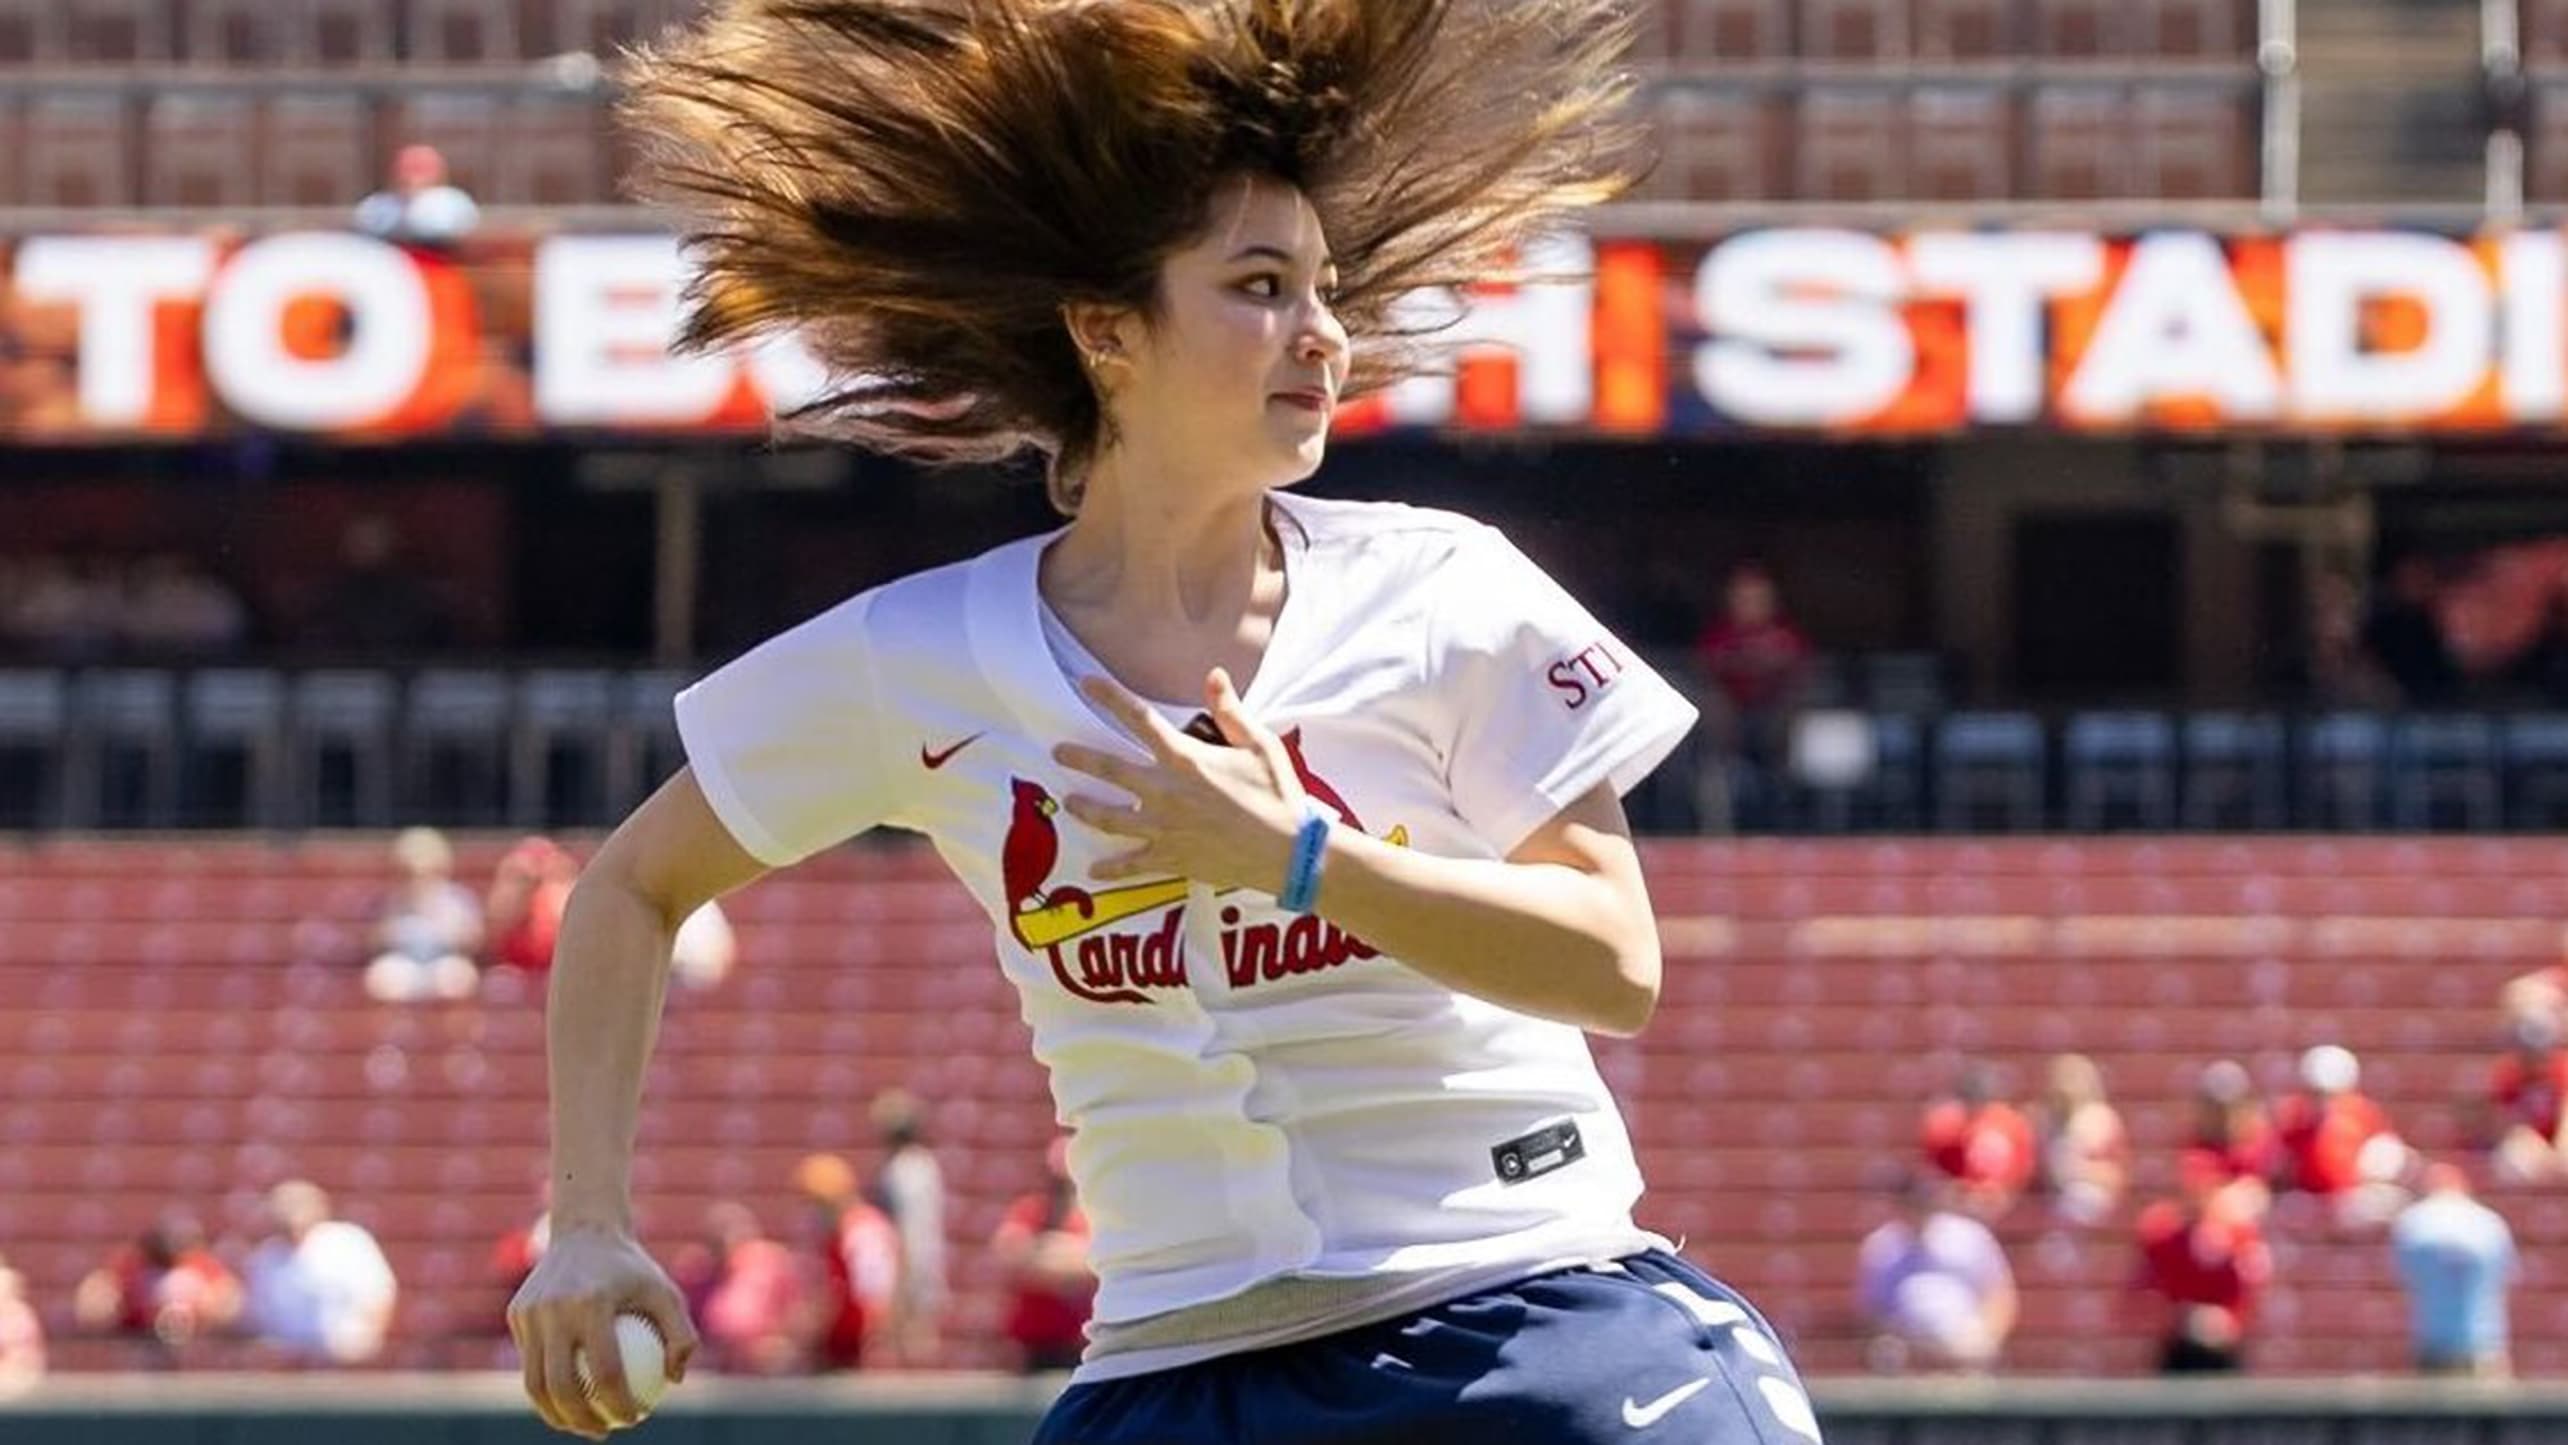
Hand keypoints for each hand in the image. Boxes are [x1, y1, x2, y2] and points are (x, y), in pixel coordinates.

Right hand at [506, 1223, 698, 1439]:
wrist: (586, 1229)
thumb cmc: (633, 1268)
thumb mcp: (667, 1292)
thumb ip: (682, 1335)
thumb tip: (675, 1381)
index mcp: (592, 1302)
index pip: (605, 1372)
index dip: (619, 1405)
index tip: (634, 1419)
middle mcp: (555, 1309)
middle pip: (561, 1385)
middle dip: (581, 1421)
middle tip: (603, 1431)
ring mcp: (530, 1312)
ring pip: (534, 1381)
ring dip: (556, 1413)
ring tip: (582, 1426)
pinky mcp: (517, 1314)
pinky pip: (530, 1361)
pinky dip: (547, 1386)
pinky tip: (569, 1400)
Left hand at [1053, 669, 1306, 894]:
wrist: (1289, 852)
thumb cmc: (1278, 795)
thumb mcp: (1260, 745)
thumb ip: (1231, 711)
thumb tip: (1215, 675)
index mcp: (1185, 760)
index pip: (1139, 720)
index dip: (1110, 697)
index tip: (1085, 683)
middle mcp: (1165, 792)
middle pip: (1110, 769)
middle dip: (1080, 758)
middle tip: (1057, 753)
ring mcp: (1164, 828)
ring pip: (1110, 817)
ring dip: (1086, 808)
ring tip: (1069, 803)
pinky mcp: (1171, 858)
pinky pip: (1132, 864)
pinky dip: (1111, 869)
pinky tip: (1094, 871)